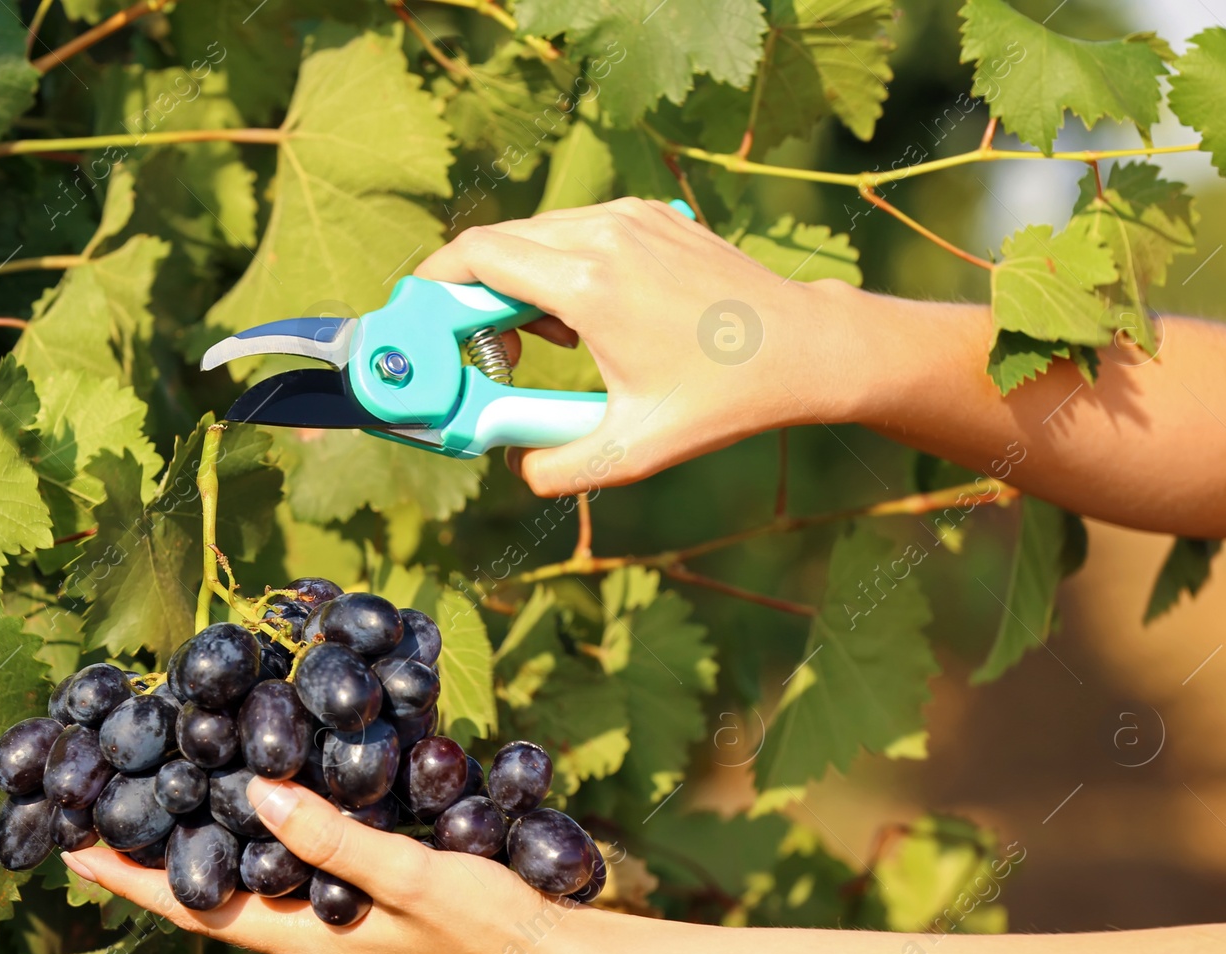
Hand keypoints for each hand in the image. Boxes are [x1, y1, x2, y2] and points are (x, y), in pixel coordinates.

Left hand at [60, 778, 578, 953]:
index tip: (71, 847)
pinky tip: (259, 798)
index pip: (195, 908)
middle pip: (207, 893)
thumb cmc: (483, 922)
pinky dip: (257, 834)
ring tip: (161, 794)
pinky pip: (287, 866)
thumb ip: (336, 840)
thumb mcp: (413, 876)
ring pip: (245, 879)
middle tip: (104, 806)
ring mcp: (330, 919)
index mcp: (303, 937)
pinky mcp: (358, 901)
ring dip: (200, 842)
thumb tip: (260, 792)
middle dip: (153, 856)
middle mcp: (304, 931)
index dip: (132, 879)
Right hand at [415, 198, 863, 496]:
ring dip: (519, 283)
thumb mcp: (634, 450)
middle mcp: (603, 235)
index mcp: (588, 285)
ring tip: (549, 344)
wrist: (804, 348)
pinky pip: (577, 231)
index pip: (476, 256)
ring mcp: (630, 217)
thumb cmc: (724, 397)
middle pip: (497, 244)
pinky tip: (588, 319)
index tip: (421, 319)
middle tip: (486, 353)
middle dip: (473, 295)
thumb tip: (516, 465)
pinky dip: (560, 266)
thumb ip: (557, 466)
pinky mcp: (651, 215)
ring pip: (536, 235)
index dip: (433, 284)